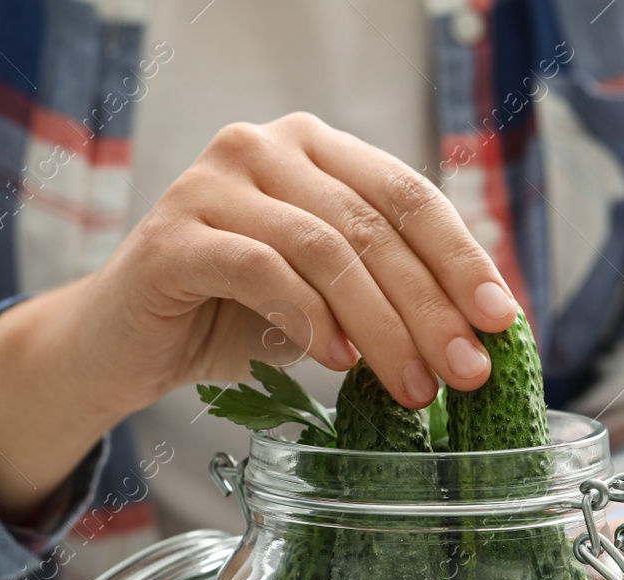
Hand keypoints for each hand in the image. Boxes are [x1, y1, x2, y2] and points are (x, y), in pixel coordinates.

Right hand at [0, 112, 516, 517]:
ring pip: (326, 250)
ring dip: (381, 325)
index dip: (461, 258)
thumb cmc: (232, 319)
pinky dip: (309, 318)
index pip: (408, 195)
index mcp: (314, 149)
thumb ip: (387, 291)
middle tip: (466, 372)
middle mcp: (264, 147)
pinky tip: (339, 362)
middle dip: (430, 308)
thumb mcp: (328, 300)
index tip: (501, 321)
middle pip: (373, 227)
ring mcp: (213, 183)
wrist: (123, 346)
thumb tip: (477, 332)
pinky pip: (261, 269)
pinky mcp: (173, 235)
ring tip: (413, 387)